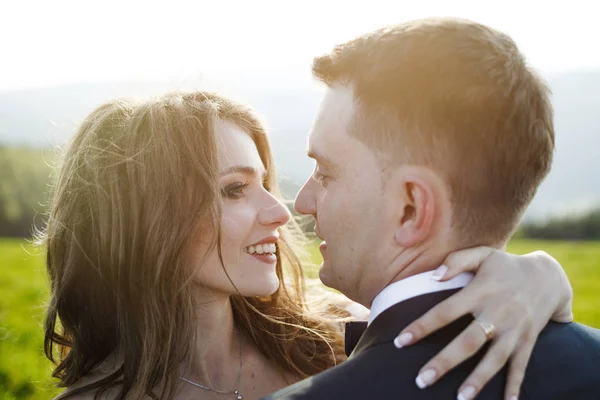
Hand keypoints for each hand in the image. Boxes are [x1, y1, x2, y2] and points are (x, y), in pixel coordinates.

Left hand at [394, 247, 572, 399]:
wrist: (549, 277)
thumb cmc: (505, 266)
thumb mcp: (483, 254)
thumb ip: (456, 261)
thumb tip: (433, 277)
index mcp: (481, 292)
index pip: (446, 311)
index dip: (423, 326)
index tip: (400, 341)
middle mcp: (498, 312)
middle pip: (469, 341)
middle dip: (445, 362)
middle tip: (422, 380)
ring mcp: (514, 329)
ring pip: (495, 359)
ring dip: (478, 380)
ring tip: (461, 398)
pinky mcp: (528, 341)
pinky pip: (521, 366)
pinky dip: (515, 385)